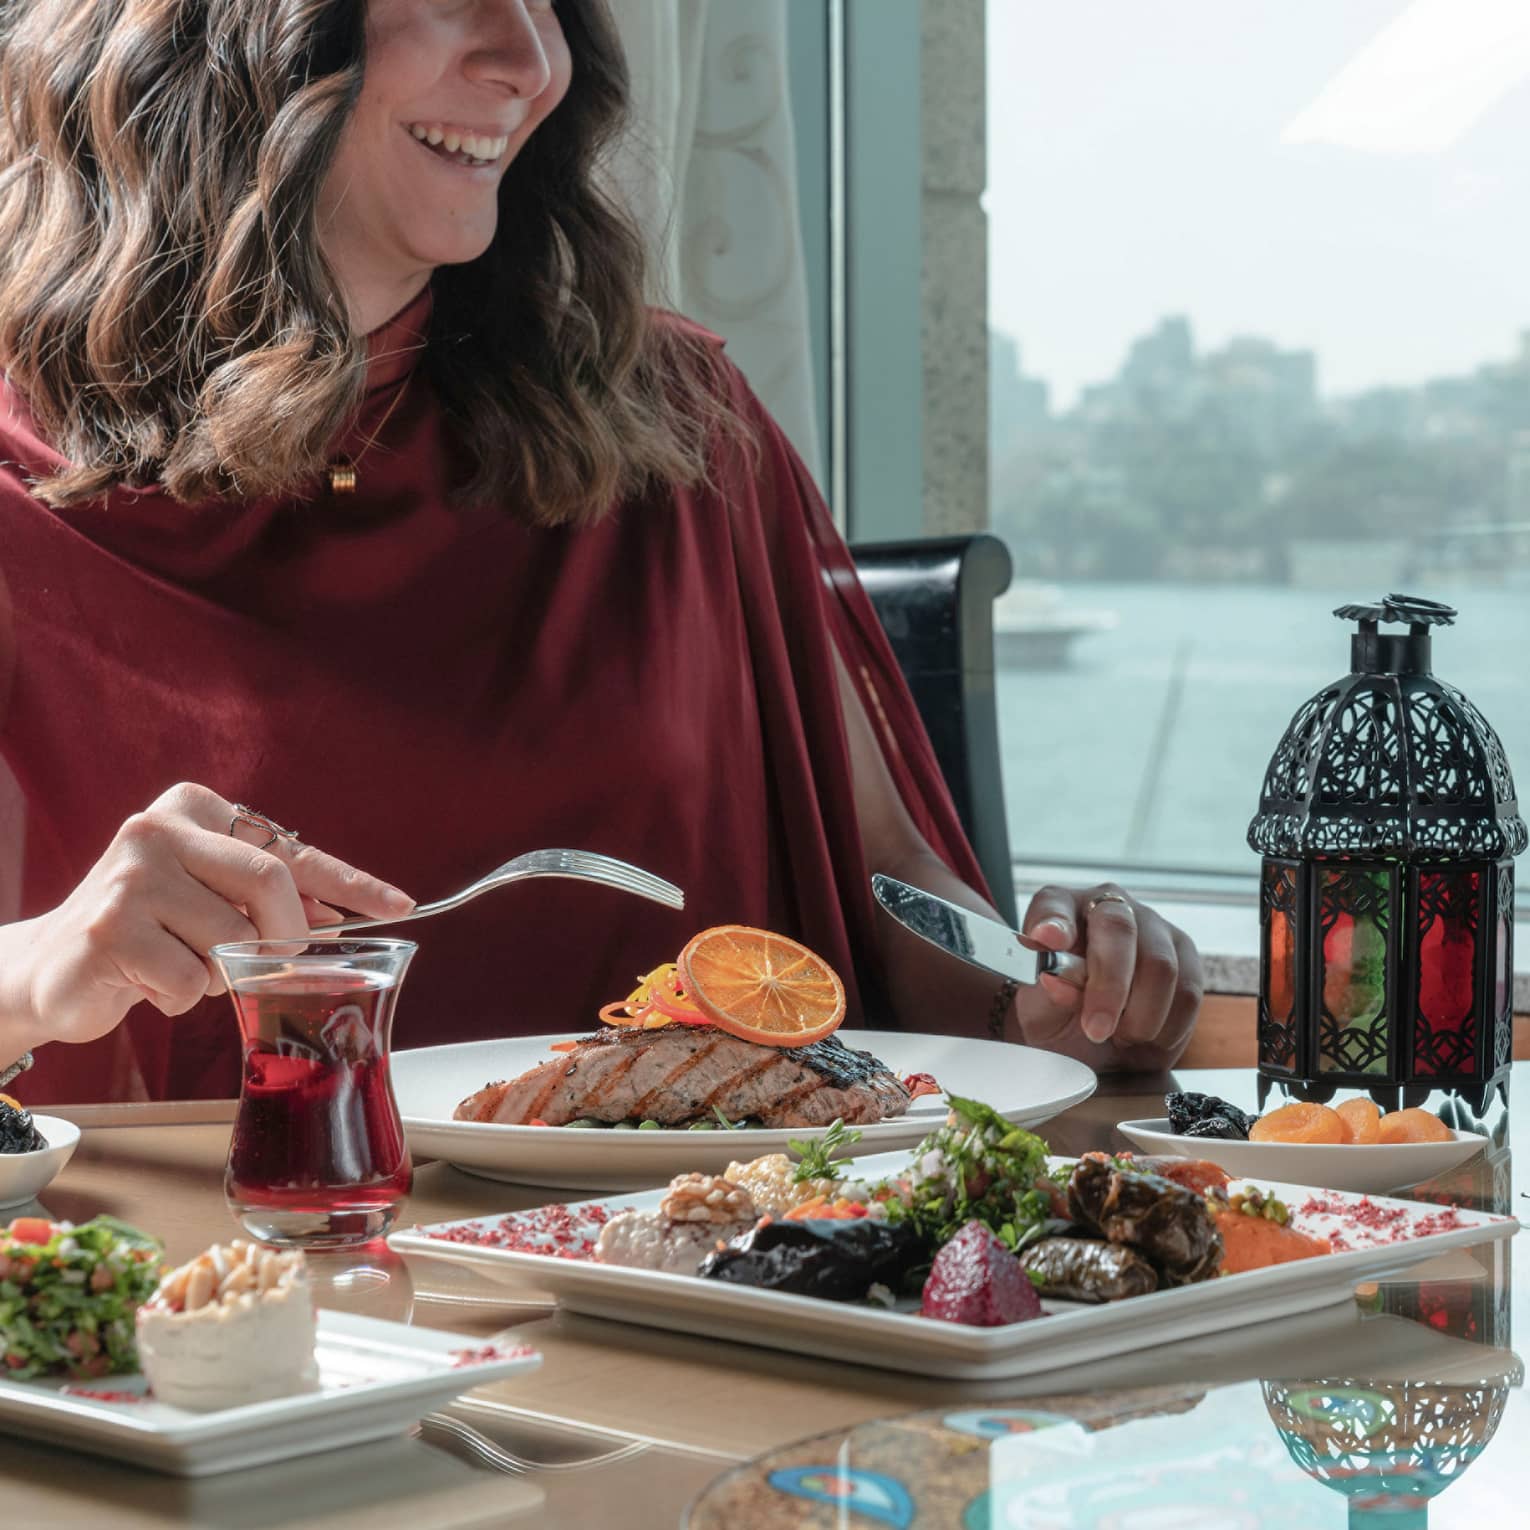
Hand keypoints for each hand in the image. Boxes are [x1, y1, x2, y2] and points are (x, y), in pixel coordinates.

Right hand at [14, 782, 413, 1047]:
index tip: (400, 905)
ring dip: (220, 974)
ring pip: (231, 942)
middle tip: (273, 963)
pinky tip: (147, 982)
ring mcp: (131, 877)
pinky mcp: (111, 928)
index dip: (350, 883)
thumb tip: (336, 919)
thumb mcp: (209, 899)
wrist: (52, 966)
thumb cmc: (148, 930)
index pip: (289, 850)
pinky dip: (183, 997)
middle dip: (285, 937)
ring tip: (177, 964)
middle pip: (269, 884)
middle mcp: (157, 829)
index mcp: (193, 807)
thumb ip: (265, 898)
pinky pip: (192, 980)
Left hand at [1008, 883, 1202, 1071]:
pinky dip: (1165, 1027)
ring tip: (1118, 1036)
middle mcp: (1109, 906)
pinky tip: (1144, 1035)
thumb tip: (1059, 983)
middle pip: (1118, 929)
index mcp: (1060, 909)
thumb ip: (1047, 997)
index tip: (1046, 939)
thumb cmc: (1062, 1017)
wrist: (1098, 1041)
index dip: (1051, 919)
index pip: (1053, 904)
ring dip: (1139, 1016)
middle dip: (1109, 987)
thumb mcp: (1041, 1014)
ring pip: (1161, 966)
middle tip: (1096, 1030)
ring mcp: (1153, 926)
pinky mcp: (1186, 955)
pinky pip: (1187, 993)